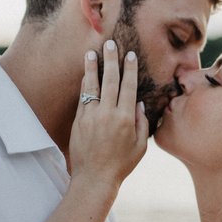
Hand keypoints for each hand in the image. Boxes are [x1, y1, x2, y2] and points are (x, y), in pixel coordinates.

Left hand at [69, 40, 148, 188]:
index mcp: (126, 118)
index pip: (129, 86)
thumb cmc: (121, 164)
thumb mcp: (141, 146)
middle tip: (110, 43)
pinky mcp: (79, 121)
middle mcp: (108, 114)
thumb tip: (140, 103)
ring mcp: (91, 116)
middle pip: (111, 80)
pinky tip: (86, 73)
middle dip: (111, 60)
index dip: (130, 69)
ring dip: (92, 67)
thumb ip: (142, 122)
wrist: (94, 177)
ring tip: (91, 52)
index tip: (130, 55)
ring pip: (92, 85)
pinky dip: (85, 84)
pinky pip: (83, 97)